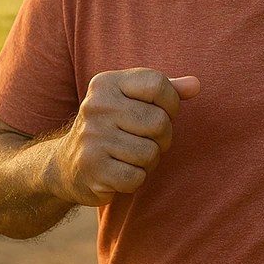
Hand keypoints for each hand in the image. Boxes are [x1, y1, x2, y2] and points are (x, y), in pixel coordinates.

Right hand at [46, 68, 199, 207]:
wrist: (67, 164)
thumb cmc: (112, 128)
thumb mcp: (132, 101)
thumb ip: (165, 91)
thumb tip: (196, 85)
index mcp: (106, 83)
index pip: (157, 84)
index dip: (170, 103)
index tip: (159, 112)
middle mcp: (96, 106)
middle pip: (159, 122)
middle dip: (161, 138)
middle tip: (143, 141)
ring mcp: (92, 137)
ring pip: (150, 153)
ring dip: (148, 162)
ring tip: (130, 157)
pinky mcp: (92, 167)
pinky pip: (136, 178)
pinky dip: (135, 180)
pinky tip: (120, 172)